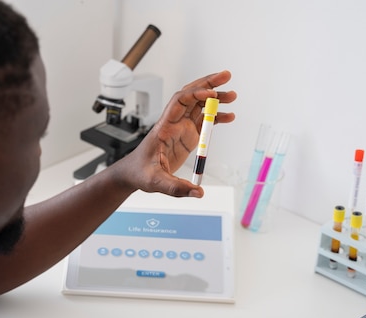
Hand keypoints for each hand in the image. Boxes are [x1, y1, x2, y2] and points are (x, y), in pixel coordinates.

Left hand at [111, 70, 236, 197]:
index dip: (195, 95)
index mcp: (164, 128)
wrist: (133, 174)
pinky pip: (203, 122)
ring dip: (215, 98)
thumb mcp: (155, 182)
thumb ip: (176, 188)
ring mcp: (181, 129)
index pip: (179, 103)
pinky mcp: (186, 137)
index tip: (211, 94)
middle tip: (226, 76)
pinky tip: (229, 116)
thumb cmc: (139, 173)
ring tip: (232, 96)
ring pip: (199, 106)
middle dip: (207, 84)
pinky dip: (216, 117)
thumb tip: (198, 193)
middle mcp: (173, 124)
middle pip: (190, 96)